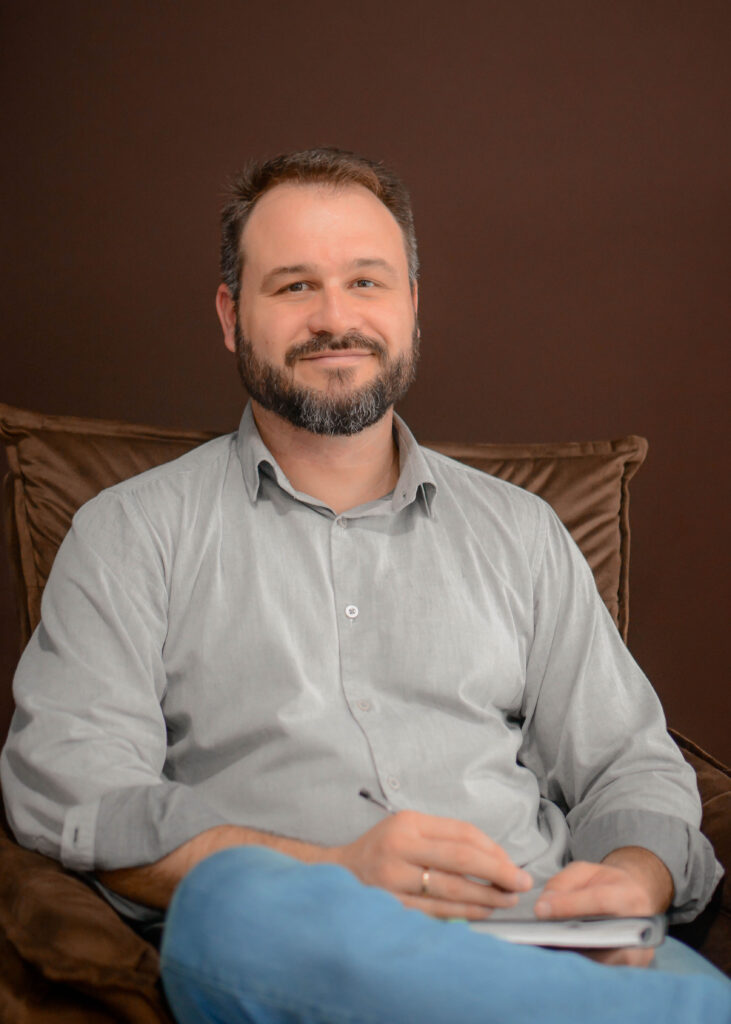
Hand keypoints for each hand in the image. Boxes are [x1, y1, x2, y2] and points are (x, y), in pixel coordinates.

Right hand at [330, 810, 532, 919]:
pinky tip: (482, 913)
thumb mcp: (408, 828)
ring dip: (486, 897)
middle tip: (521, 883)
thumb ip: (445, 837)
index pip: (461, 834)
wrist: (339, 873)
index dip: (493, 850)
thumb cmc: (382, 849)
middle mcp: (399, 848)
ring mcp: (394, 880)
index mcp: (407, 824)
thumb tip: (494, 856)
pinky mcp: (392, 907)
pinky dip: (464, 914)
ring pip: (452, 890)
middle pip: (460, 859)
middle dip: (498, 872)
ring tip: (506, 900)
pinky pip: (437, 913)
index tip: (512, 864)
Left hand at [533, 848, 672, 966]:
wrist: (634, 900)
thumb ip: (562, 884)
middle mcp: (641, 926)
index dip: (569, 905)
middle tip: (541, 935)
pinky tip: (560, 956)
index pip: (599, 901)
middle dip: (569, 937)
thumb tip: (544, 908)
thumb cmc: (606, 884)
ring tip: (547, 947)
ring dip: (573, 954)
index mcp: (630, 895)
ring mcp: (639, 952)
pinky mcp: (631, 969)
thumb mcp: (584, 872)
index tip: (540, 910)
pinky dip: (581, 964)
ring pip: (602, 960)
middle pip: (603, 936)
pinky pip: (602, 970)